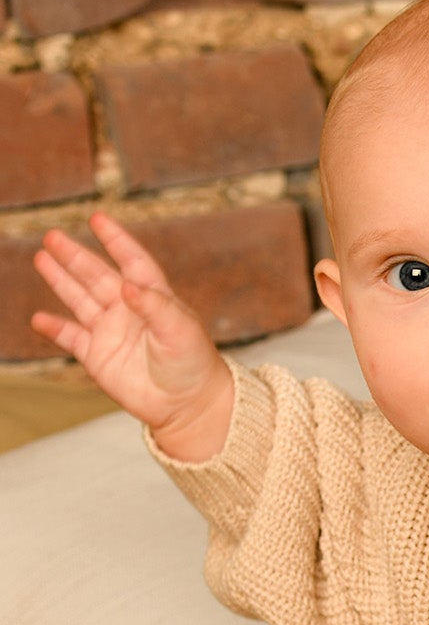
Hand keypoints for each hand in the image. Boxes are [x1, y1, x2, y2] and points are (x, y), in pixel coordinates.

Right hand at [31, 211, 232, 456]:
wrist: (189, 406)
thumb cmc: (194, 365)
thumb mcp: (181, 331)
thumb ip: (155, 306)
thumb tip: (127, 285)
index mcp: (154, 299)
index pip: (133, 262)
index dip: (116, 241)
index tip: (98, 219)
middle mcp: (129, 311)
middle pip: (97, 276)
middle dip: (75, 256)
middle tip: (53, 236)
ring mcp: (112, 332)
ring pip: (80, 299)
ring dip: (61, 280)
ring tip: (42, 257)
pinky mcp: (98, 356)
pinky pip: (71, 337)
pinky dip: (54, 328)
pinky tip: (38, 318)